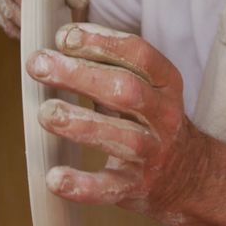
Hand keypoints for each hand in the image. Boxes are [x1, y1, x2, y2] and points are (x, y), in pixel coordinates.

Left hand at [26, 22, 211, 220]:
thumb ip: (106, 65)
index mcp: (165, 84)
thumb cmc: (148, 120)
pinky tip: (54, 178)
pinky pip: (109, 188)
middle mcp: (164, 116)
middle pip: (126, 91)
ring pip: (121, 137)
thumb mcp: (142, 86)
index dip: (101, 42)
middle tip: (38, 64)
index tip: (64, 37)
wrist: (187, 175)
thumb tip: (58, 42)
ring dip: (80, 124)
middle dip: (79, 75)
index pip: (139, 54)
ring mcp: (152, 153)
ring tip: (45, 113)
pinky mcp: (136, 187)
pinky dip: (81, 185)